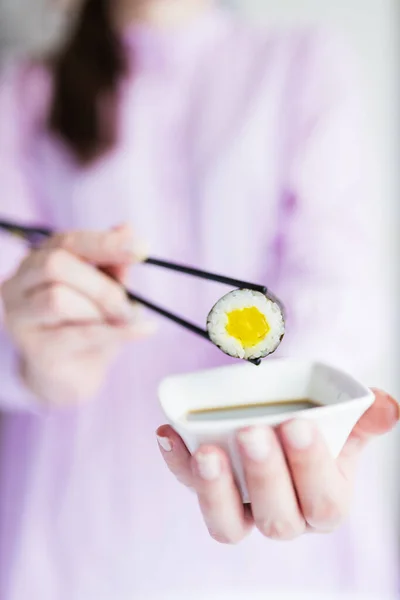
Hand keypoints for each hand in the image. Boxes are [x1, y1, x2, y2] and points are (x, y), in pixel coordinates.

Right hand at [1, 225, 151, 405]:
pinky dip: (117, 332)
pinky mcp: (35, 349)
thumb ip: (113, 264)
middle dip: (101, 285)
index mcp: (39, 260)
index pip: (68, 241)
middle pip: (55, 265)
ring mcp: (20, 318)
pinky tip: (144, 329)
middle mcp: (19, 284)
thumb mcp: (105, 290)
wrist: (72, 376)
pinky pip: (78, 335)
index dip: (105, 243)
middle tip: (128, 305)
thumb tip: (128, 230)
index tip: (143, 248)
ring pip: (58, 299)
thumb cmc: (87, 325)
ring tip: (119, 323)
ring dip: (100, 311)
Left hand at [156, 390, 397, 542]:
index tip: (298, 425)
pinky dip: (178, 462)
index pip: (324, 501)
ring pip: (228, 522)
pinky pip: (191, 487)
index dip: (311, 469)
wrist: (282, 422)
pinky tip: (170, 433)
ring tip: (206, 450)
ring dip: (214, 488)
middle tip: (252, 433)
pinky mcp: (210, 492)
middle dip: (264, 476)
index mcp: (325, 501)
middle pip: (277, 517)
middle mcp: (285, 515)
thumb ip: (363, 415)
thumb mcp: (341, 420)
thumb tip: (385, 406)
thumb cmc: (313, 425)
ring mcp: (243, 508)